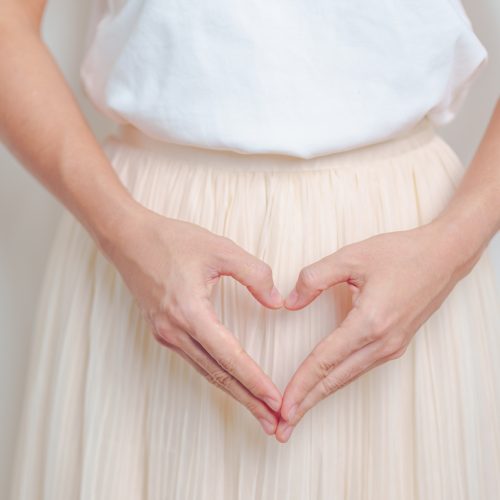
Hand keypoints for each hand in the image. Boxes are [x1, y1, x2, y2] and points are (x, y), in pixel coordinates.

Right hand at [100, 205, 284, 434]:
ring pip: (206, 372)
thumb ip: (254, 274)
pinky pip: (195, 360)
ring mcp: (165, 334)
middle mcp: (174, 331)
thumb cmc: (172, 240)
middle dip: (248, 400)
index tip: (276, 399)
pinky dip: (217, 375)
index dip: (255, 380)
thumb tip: (277, 302)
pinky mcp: (163, 331)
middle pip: (218, 375)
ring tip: (258, 410)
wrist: (128, 238)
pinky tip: (231, 381)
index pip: (229, 356)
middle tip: (273, 423)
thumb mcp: (220, 249)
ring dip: (234, 391)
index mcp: (189, 312)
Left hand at [275, 222, 475, 441]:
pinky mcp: (395, 344)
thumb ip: (315, 278)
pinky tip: (324, 386)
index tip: (281, 407)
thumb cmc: (401, 254)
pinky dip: (337, 381)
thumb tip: (289, 303)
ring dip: (320, 396)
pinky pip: (359, 368)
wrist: (445, 256)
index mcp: (369, 322)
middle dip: (306, 404)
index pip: (325, 361)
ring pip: (348, 378)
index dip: (300, 385)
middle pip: (335, 380)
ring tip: (298, 412)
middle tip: (282, 428)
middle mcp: (382, 342)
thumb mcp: (351, 257)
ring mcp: (391, 346)